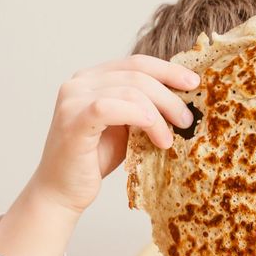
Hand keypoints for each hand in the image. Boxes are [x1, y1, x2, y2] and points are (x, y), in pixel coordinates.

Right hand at [0, 55, 199, 255]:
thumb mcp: (125, 126)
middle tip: (186, 120)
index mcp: (91, 78)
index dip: (168, 70)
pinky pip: (110, 107)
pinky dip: (138, 115)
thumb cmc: (94, 160)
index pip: (136, 63)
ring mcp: (72, 99)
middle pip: (136, 74)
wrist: (62, 192)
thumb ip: (142, 107)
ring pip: (129, 91)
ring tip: (168, 139)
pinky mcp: (72, 120)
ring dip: (158, 114)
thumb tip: (181, 97)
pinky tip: (153, 131)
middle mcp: (78, 82)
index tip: (193, 84)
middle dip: (169, 96)